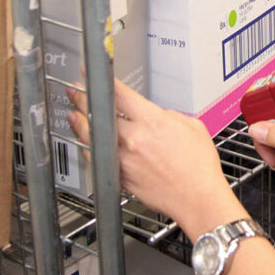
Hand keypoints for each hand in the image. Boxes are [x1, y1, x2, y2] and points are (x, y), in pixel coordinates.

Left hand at [66, 80, 240, 235]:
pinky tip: (86, 144)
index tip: (91, 76)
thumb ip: (168, 115)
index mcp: (152, 121)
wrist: (198, 198)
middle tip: (76, 93)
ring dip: (81, 125)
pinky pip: (98, 160)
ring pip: (93, 138)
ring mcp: (125, 160)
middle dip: (84, 101)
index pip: (119, 94)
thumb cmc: (199, 166)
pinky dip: (90, 149)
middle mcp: (134, 139)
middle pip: (100, 115)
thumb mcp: (192, 126)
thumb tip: (156, 114)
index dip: (101, 81)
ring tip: (75, 116)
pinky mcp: (121, 178)